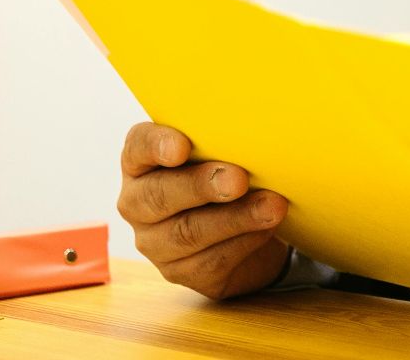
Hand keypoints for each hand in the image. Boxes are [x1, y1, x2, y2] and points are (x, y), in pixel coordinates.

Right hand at [116, 122, 290, 299]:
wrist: (245, 226)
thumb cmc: (227, 174)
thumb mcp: (222, 152)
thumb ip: (223, 143)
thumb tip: (255, 136)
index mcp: (141, 163)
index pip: (138, 147)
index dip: (156, 145)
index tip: (182, 147)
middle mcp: (138, 203)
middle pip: (159, 195)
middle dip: (202, 186)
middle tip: (239, 179)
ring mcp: (155, 243)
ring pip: (188, 233)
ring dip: (235, 218)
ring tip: (271, 206)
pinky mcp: (180, 272)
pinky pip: (210, 261)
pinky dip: (244, 242)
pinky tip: (267, 229)